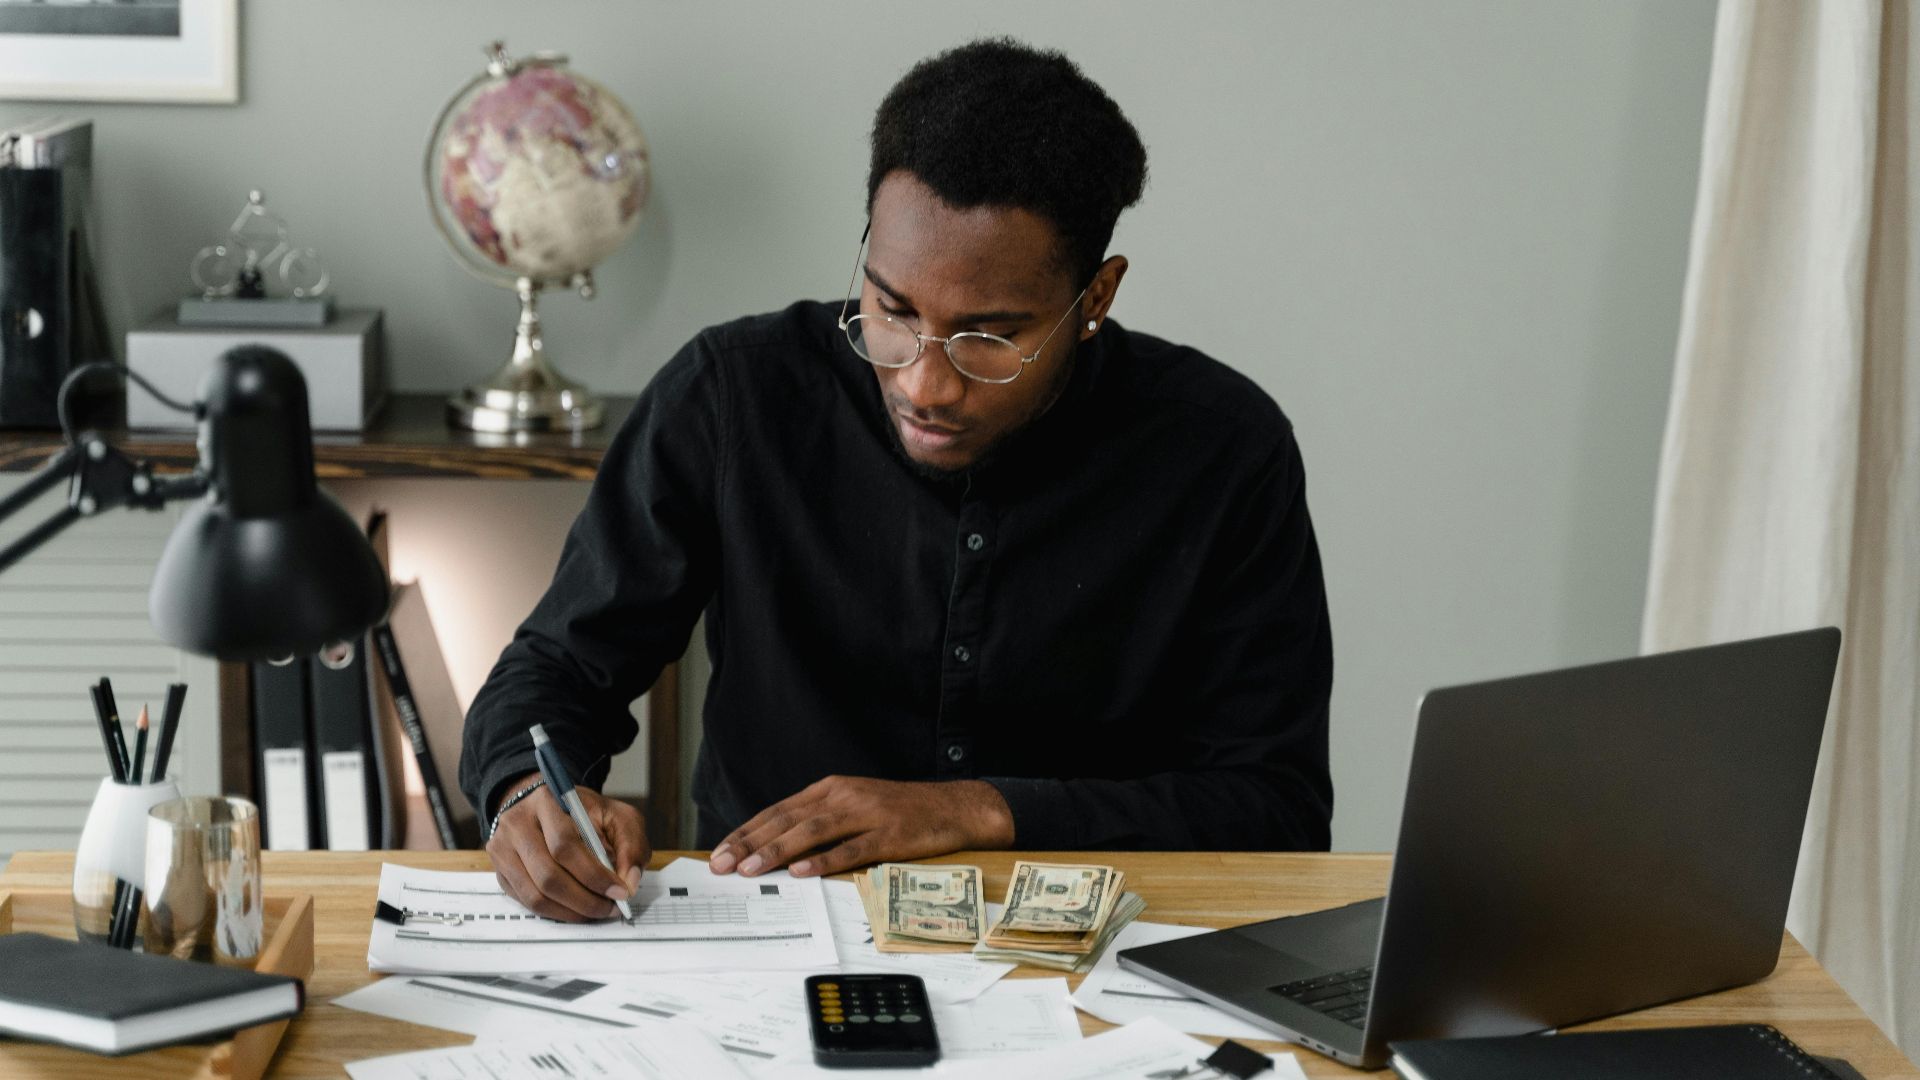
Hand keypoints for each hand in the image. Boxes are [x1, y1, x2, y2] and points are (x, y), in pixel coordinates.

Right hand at [486, 771, 650, 921]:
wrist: (545, 807)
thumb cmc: (585, 813)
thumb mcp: (617, 816)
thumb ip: (630, 846)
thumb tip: (628, 883)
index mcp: (546, 801)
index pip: (565, 845)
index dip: (594, 874)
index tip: (619, 892)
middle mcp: (517, 823)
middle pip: (548, 875)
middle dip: (585, 899)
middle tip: (610, 908)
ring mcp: (503, 849)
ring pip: (535, 894)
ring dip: (571, 911)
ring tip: (596, 911)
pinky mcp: (500, 871)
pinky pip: (526, 902)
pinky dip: (556, 912)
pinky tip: (576, 909)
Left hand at [709, 776, 1013, 878]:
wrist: (953, 807)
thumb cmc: (899, 811)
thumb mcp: (854, 806)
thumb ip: (819, 821)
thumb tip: (777, 848)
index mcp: (830, 789)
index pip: (778, 811)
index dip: (746, 832)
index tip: (719, 852)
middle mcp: (843, 796)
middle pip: (787, 820)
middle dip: (750, 843)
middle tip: (722, 865)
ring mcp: (866, 813)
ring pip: (813, 832)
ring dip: (778, 851)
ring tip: (751, 869)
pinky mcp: (889, 834)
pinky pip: (852, 848)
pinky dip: (825, 860)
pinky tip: (803, 871)